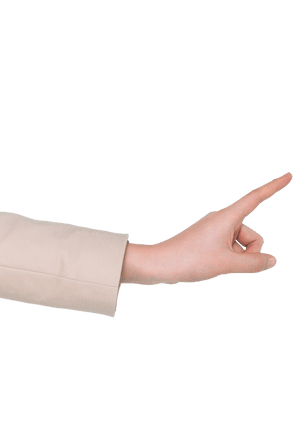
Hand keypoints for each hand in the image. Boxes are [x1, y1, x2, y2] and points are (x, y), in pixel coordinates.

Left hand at [121, 172, 292, 285]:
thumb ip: (254, 263)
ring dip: (236, 259)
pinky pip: (228, 251)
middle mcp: (220, 220)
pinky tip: (207, 267)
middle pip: (252, 236)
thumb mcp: (227, 264)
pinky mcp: (206, 242)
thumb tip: (271, 260)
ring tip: (211, 265)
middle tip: (224, 262)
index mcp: (226, 217)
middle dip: (248, 253)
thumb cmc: (188, 260)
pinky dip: (226, 261)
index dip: (273, 187)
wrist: (155, 265)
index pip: (256, 198)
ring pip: (241, 247)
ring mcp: (213, 232)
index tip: (288, 175)